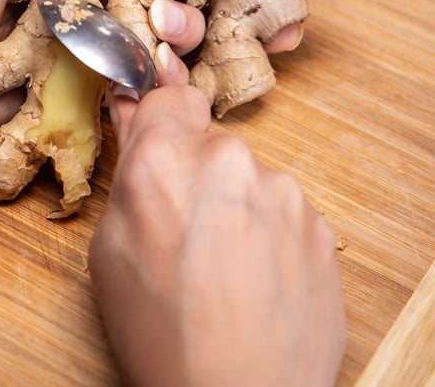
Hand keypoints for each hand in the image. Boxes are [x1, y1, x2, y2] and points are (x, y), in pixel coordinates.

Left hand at [0, 0, 162, 137]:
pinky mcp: (72, 99)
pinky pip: (122, 98)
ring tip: (153, 46)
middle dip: (186, 10)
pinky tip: (148, 84)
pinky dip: (143, 92)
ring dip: (169, 51)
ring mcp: (83, 51)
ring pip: (155, 54)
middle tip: (170, 14)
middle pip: (168, 4)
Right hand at [91, 17, 345, 385]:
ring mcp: (286, 196)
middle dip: (197, 178)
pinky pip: (286, 217)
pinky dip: (270, 241)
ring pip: (251, 182)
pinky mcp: (323, 231)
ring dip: (237, 210)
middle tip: (183, 238)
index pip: (169, 97)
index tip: (158, 148)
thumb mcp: (110, 255)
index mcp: (166, 163)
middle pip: (211, 145)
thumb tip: (136, 124)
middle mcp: (232, 163)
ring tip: (222, 275)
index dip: (161, 125)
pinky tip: (254, 287)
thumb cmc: (164, 338)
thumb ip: (129, 180)